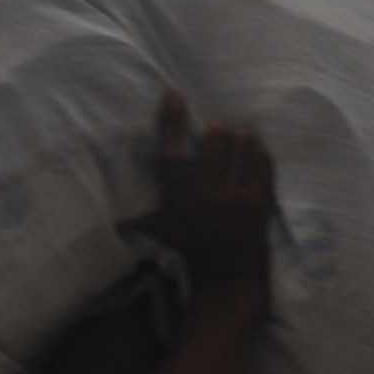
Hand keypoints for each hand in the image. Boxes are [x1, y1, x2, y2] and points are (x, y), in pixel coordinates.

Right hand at [150, 87, 275, 299]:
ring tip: (240, 140)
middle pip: (215, 140)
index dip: (172, 121)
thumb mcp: (158, 232)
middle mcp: (208, 194)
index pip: (172, 152)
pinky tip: (255, 149)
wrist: (228, 279)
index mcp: (179, 197)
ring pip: (243, 147)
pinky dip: (259, 152)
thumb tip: (109, 219)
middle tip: (218, 134)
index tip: (175, 94)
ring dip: (241, 139)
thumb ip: (135, 220)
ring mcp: (238, 198)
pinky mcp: (261, 202)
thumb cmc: (189, 251)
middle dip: (217, 133)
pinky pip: (264, 164)